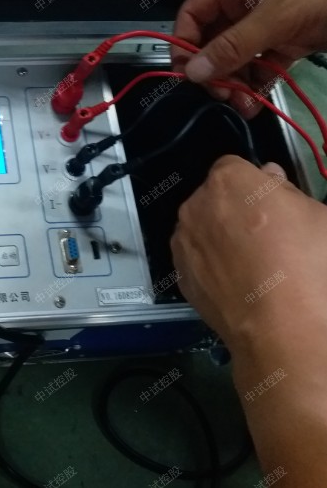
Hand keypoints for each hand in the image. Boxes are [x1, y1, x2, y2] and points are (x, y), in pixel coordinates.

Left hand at [170, 155, 326, 352]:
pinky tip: (238, 281)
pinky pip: (196, 258)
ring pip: (202, 227)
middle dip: (235, 208)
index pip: (235, 166)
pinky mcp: (180, 273)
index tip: (272, 202)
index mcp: (228, 180)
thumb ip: (285, 188)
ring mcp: (183, 240)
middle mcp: (196, 205)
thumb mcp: (316, 214)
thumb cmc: (306, 264)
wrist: (281, 325)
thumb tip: (269, 178)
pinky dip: (211, 264)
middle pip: (214, 196)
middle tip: (267, 234)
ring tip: (253, 263)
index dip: (255, 183)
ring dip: (219, 236)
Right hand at [171, 0, 326, 117]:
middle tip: (221, 93)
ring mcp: (269, 27)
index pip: (194, 14)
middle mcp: (247, 8)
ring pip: (237, 59)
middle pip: (213, 42)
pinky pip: (261, 68)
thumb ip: (234, 45)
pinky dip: (256, 86)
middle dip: (213, 70)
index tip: (186, 73)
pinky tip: (256, 103)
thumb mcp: (277, 16)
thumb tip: (193, 72)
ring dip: (234, 84)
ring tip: (243, 104)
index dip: (185, 42)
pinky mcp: (288, 44)